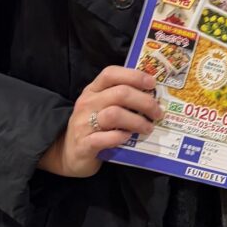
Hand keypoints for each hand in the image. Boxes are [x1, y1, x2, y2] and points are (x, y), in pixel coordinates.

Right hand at [37, 66, 162, 177]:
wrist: (68, 153)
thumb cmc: (93, 126)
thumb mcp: (103, 106)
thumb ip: (121, 97)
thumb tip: (153, 95)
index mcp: (93, 90)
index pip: (111, 73)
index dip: (134, 76)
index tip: (152, 84)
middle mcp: (87, 103)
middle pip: (120, 93)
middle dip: (145, 102)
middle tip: (158, 113)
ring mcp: (83, 124)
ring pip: (114, 114)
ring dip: (137, 121)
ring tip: (148, 128)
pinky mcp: (83, 145)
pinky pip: (104, 138)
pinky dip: (120, 137)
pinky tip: (128, 138)